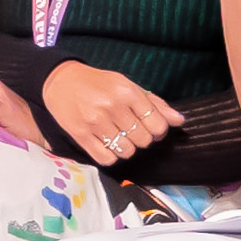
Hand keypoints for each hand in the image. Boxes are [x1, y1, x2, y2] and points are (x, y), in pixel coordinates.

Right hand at [40, 59, 183, 169]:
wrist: (61, 81)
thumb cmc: (98, 83)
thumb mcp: (127, 85)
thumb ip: (154, 103)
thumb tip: (179, 120)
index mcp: (127, 92)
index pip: (157, 124)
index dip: (158, 130)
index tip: (151, 127)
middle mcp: (112, 107)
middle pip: (143, 140)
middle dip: (142, 139)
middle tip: (132, 131)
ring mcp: (96, 122)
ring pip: (127, 151)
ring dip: (127, 148)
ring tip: (119, 137)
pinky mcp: (81, 135)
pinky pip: (107, 158)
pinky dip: (112, 156)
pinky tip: (108, 145)